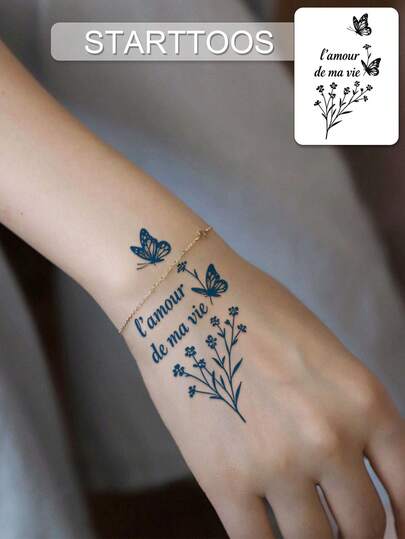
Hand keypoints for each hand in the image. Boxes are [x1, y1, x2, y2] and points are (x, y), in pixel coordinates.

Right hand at [122, 232, 404, 538]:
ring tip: (296, 521)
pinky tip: (260, 527)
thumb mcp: (323, 352)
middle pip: (364, 527)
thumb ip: (346, 411)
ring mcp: (278, 463)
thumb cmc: (253, 312)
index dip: (403, 523)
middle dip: (353, 532)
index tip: (392, 532)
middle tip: (334, 524)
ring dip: (309, 538)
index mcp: (365, 400)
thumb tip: (352, 466)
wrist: (184, 297)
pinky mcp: (224, 479)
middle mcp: (331, 438)